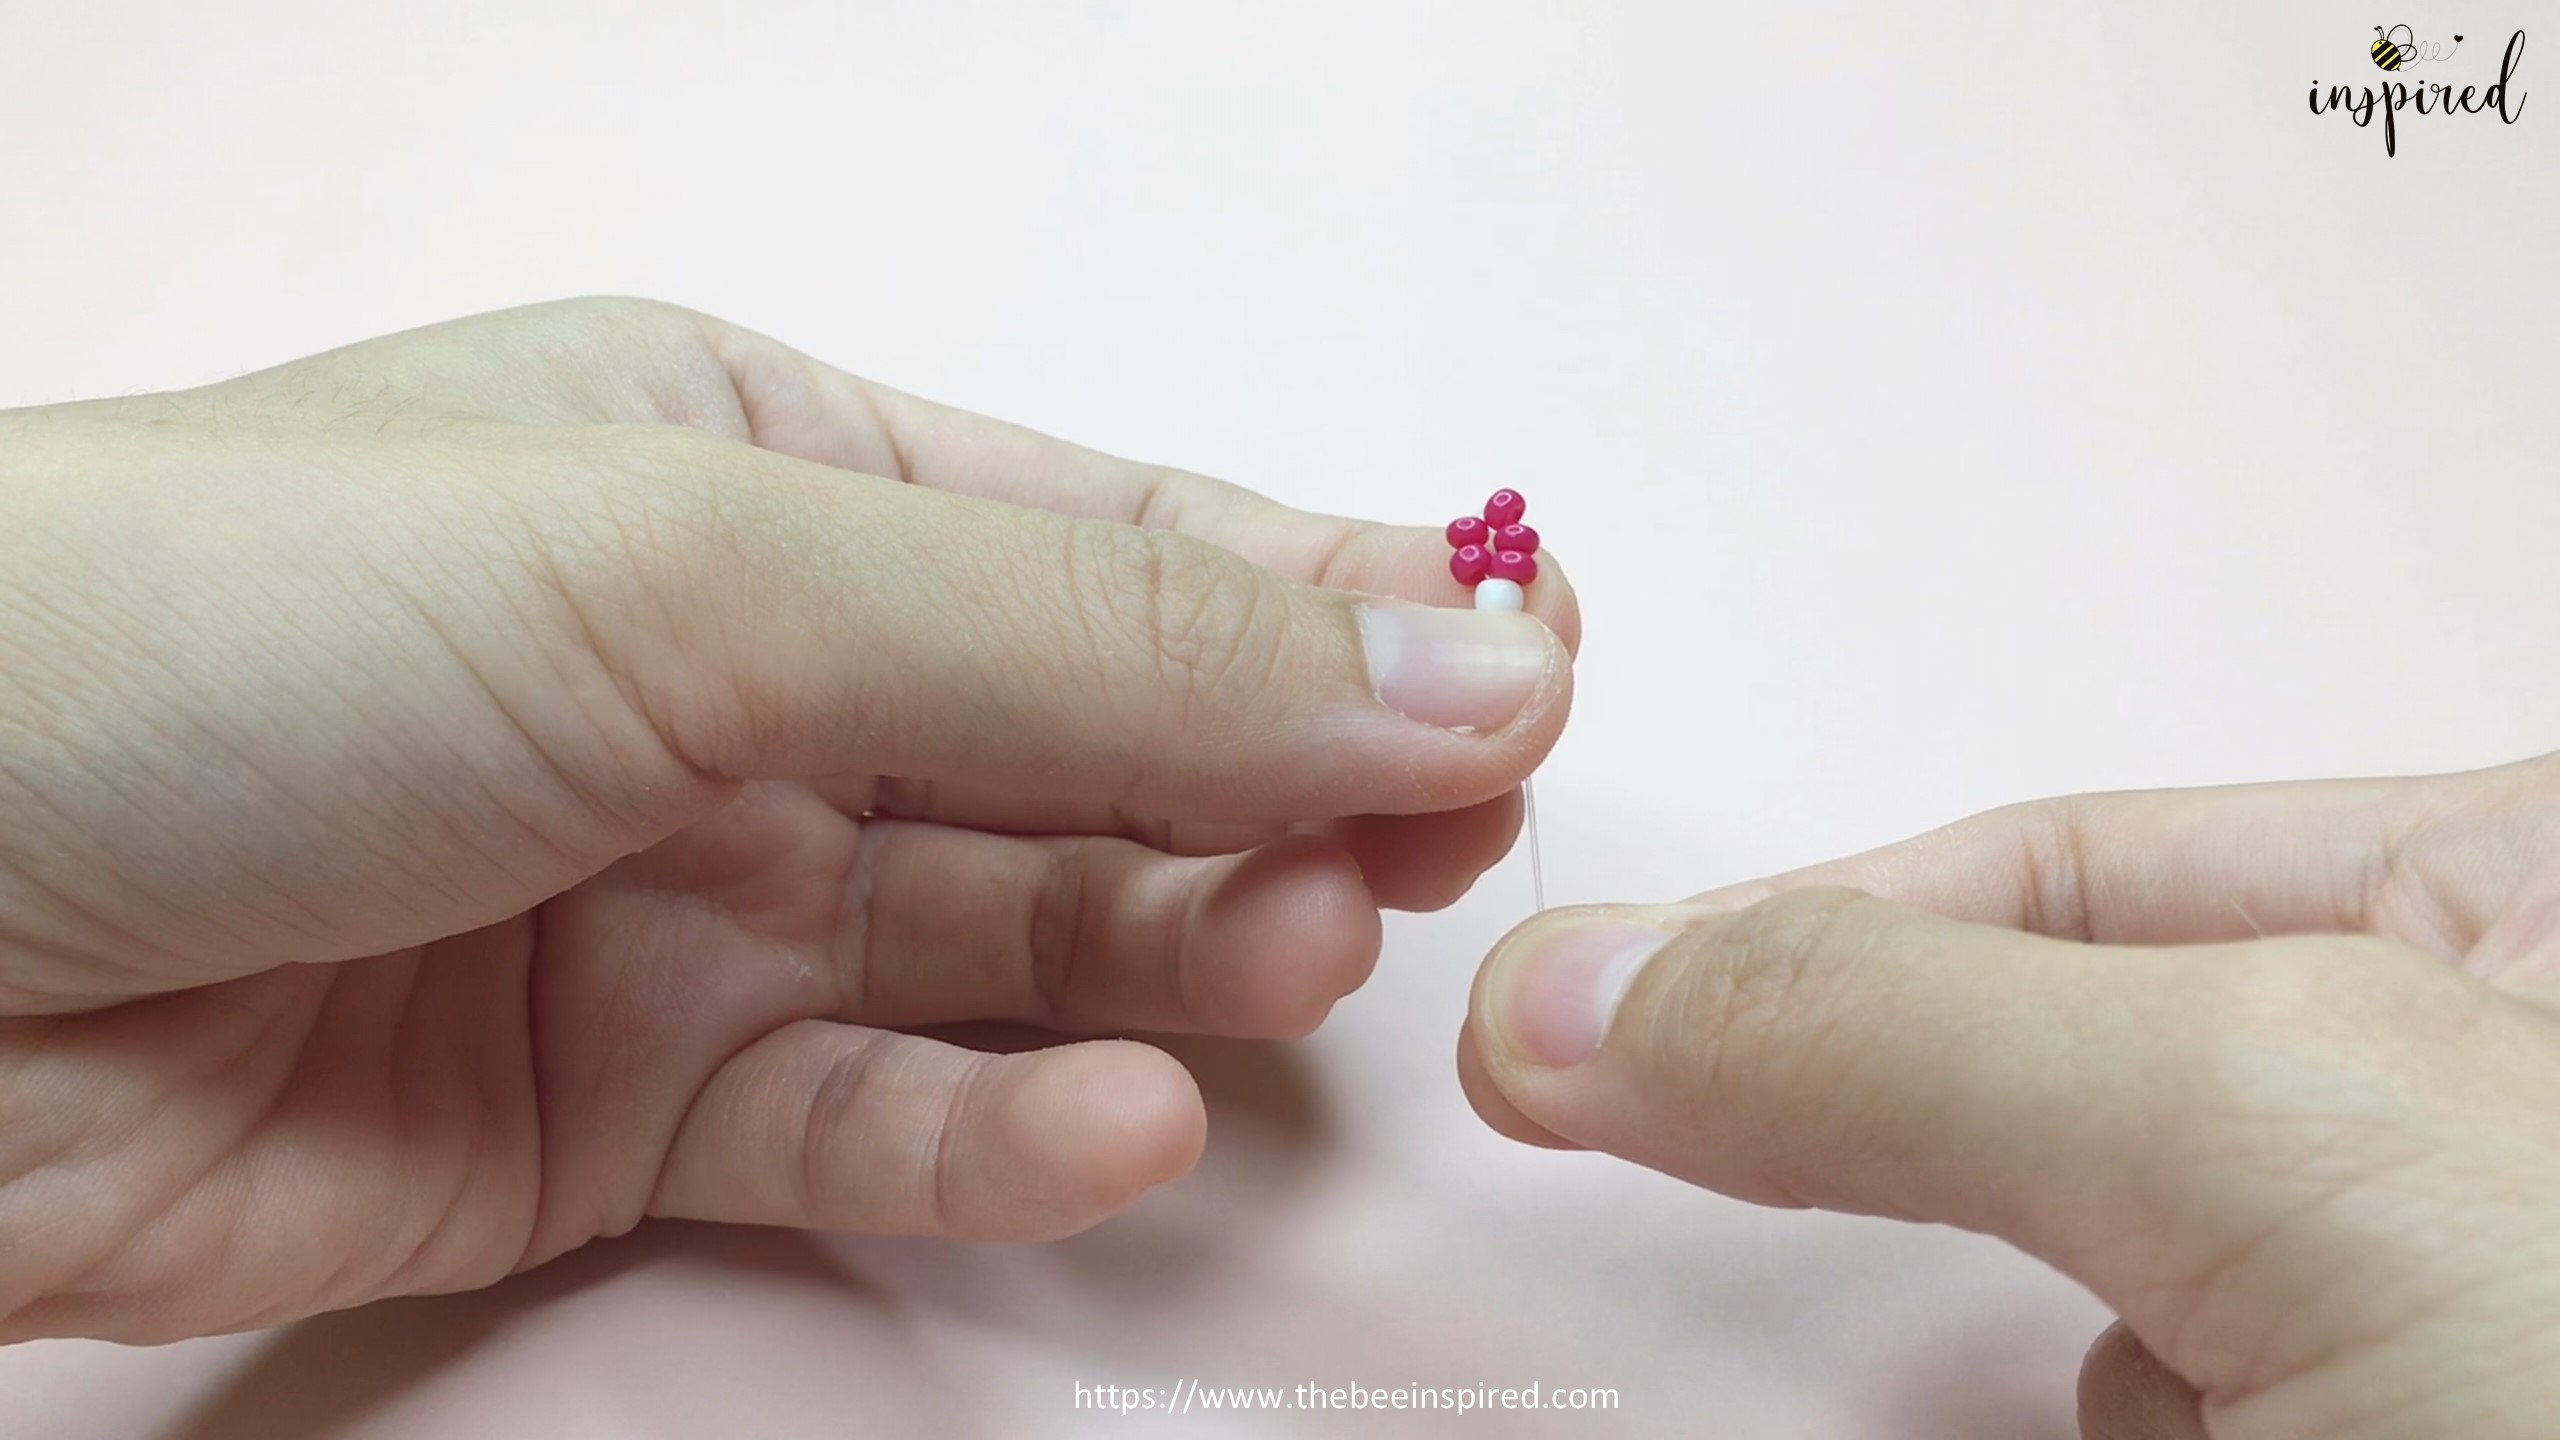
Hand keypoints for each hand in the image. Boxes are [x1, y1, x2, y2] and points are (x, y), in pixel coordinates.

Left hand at [0, 297, 1576, 1341]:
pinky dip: (995, 1135)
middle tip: (1420, 855)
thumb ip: (1087, 635)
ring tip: (1281, 965)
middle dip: (1266, 794)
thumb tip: (1458, 657)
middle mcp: (738, 678)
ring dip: (1162, 955)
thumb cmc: (227, 635)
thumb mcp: (697, 573)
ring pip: (1004, 942)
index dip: (1331, 606)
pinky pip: (864, 1119)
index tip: (1528, 681)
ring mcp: (680, 899)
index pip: (1115, 534)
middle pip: (1090, 747)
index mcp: (754, 466)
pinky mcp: (612, 1108)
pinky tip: (1105, 1128)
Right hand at [1460, 763, 2559, 1438]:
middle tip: (1693, 1166)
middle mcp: (2498, 1084)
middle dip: (1920, 1148)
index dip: (1808, 934)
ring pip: (2127, 1294)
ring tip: (2205, 1425)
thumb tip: (1576, 997)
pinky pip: (2172, 1424)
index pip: (2068, 862)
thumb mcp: (2275, 1128)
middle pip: (2077, 1073)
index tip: (1579, 1024)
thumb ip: (1898, 1029)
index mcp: (2533, 887)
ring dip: (2077, 1367)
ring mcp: (2454, 1302)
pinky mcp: (2395, 1430)